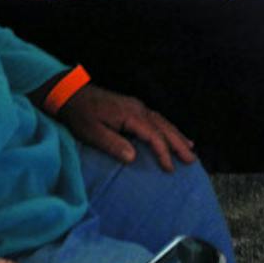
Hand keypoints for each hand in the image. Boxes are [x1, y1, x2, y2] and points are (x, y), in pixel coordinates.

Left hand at [57, 84, 195, 171]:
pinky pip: (156, 118)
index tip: (170, 168)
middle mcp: (138, 108)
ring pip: (162, 121)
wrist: (71, 94)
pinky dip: (167, 127)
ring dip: (176, 135)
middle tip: (192, 160)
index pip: (153, 135)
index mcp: (130, 115)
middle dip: (178, 143)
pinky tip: (171, 132)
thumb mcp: (92, 133)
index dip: (163, 153)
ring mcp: (137, 106)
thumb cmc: (81, 115)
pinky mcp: (133, 107)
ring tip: (190, 148)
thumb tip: (134, 157)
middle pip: (164, 127)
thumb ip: (113, 144)